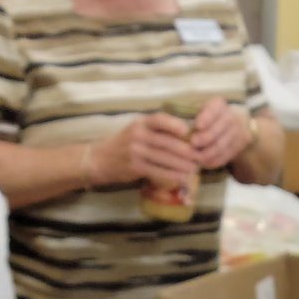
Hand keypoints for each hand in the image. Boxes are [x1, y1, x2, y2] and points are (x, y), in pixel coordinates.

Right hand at [84, 112, 200, 189]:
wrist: (98, 159)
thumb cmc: (123, 144)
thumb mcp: (136, 131)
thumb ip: (156, 131)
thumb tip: (186, 136)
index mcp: (140, 123)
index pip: (160, 119)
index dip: (175, 125)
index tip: (188, 132)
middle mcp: (137, 135)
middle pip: (167, 142)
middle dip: (186, 151)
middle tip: (199, 157)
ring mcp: (135, 152)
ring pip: (165, 158)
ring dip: (182, 165)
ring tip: (194, 169)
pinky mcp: (135, 167)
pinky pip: (158, 171)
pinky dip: (172, 176)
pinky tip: (182, 178)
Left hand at [190, 98, 256, 169]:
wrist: (233, 123)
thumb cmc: (206, 116)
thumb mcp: (199, 110)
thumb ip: (189, 116)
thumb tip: (176, 128)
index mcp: (219, 105)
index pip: (214, 109)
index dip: (207, 118)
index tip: (197, 126)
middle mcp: (231, 117)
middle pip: (219, 129)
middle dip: (205, 138)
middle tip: (192, 144)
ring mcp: (237, 132)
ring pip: (222, 145)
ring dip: (207, 153)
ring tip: (195, 157)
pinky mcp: (239, 146)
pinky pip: (226, 156)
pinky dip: (214, 161)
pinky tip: (203, 163)